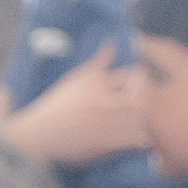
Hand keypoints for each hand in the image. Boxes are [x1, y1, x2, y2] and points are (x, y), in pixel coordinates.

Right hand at [2, 43, 150, 166]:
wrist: (38, 134)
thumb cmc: (57, 106)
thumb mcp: (76, 79)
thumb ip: (99, 63)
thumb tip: (113, 44)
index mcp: (95, 81)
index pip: (133, 75)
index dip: (143, 83)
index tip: (142, 91)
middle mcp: (100, 99)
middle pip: (141, 95)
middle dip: (148, 101)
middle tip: (148, 108)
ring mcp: (102, 121)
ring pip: (140, 118)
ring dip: (147, 121)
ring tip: (146, 124)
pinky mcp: (102, 143)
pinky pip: (133, 139)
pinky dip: (142, 140)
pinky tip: (141, 140)